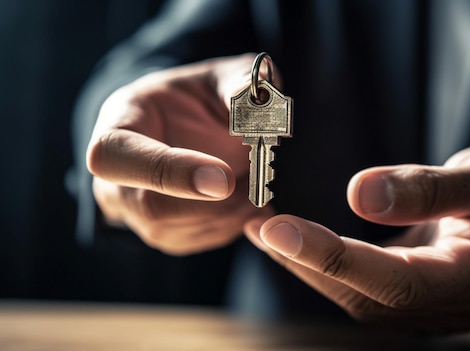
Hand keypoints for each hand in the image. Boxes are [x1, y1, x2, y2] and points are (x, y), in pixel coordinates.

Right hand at [87, 53, 273, 254]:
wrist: (193, 128)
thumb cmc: (197, 99)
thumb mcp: (218, 76)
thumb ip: (237, 81)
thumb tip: (259, 99)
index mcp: (116, 129)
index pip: (115, 158)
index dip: (169, 171)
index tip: (224, 178)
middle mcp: (116, 180)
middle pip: (151, 208)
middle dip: (214, 200)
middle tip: (257, 183)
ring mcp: (137, 215)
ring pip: (182, 230)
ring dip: (231, 211)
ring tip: (256, 181)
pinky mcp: (167, 235)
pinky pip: (203, 239)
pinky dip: (236, 222)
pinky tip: (249, 197)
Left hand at [244, 141, 469, 333]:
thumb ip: (431, 188)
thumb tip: (359, 195)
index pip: (394, 279)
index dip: (333, 257)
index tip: (279, 231)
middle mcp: (450, 304)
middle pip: (367, 296)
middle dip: (307, 263)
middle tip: (259, 227)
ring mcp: (433, 305)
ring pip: (360, 298)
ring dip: (309, 267)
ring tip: (264, 232)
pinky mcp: (417, 292)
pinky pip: (366, 288)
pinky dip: (327, 266)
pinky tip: (299, 242)